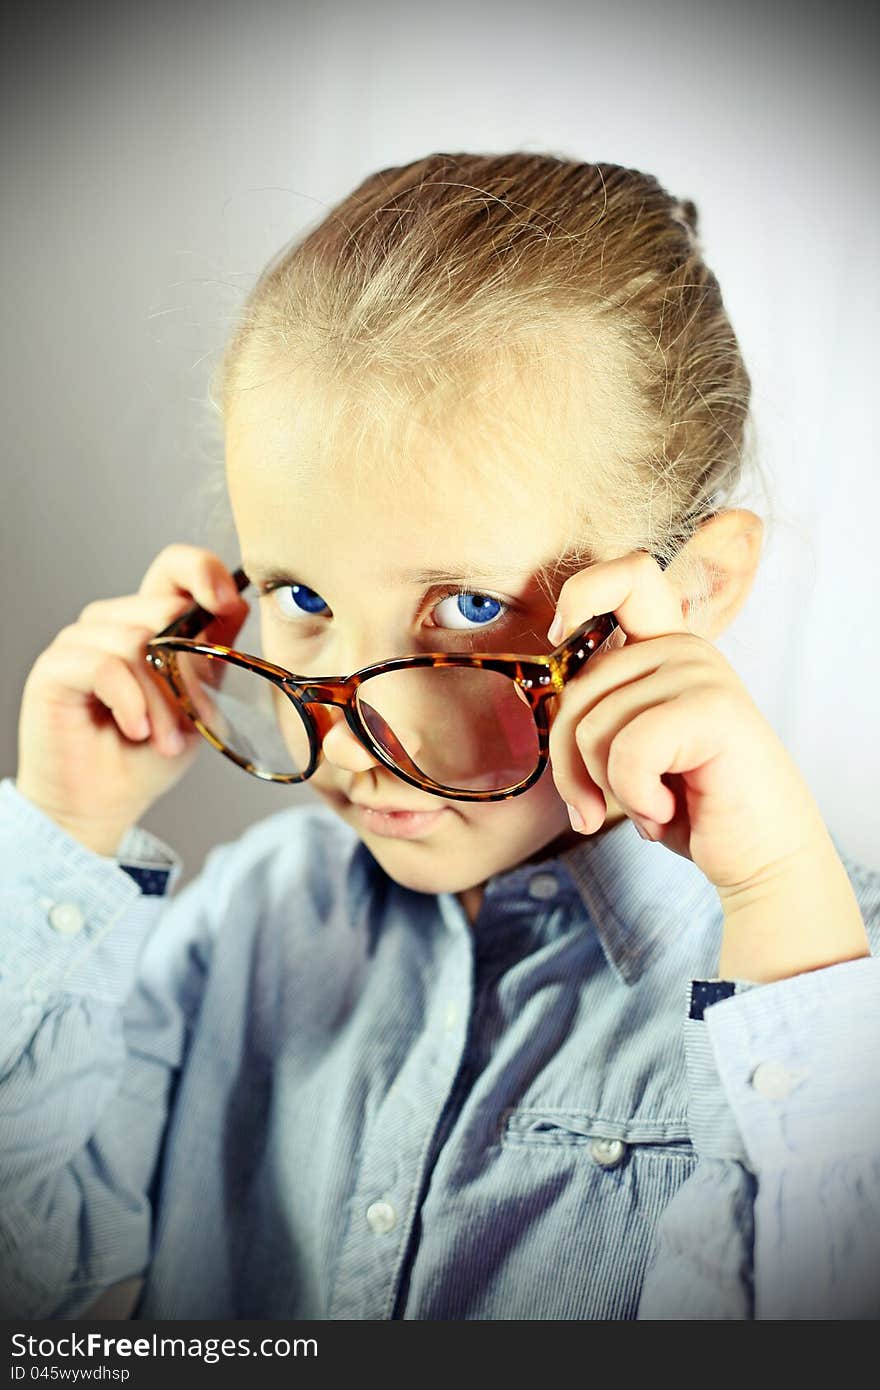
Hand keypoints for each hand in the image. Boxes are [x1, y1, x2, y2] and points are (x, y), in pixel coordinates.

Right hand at [15, 544, 248, 855]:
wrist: (104, 805)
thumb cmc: (146, 758)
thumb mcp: (198, 703)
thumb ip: (212, 655)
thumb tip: (236, 606)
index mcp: (147, 623)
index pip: (173, 568)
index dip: (203, 571)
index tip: (228, 600)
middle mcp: (110, 623)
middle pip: (163, 609)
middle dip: (187, 672)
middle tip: (189, 720)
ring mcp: (79, 642)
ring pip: (136, 642)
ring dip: (161, 701)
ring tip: (163, 739)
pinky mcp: (55, 669)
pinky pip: (105, 666)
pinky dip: (130, 702)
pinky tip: (135, 729)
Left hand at [546, 551, 869, 979]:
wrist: (760, 858)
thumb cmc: (689, 805)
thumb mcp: (627, 747)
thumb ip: (594, 707)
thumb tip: (535, 693)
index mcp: (664, 646)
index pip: (626, 574)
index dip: (580, 595)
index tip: (561, 641)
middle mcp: (684, 647)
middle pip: (574, 689)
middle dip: (568, 764)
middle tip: (596, 809)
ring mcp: (701, 672)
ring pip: (591, 726)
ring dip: (605, 789)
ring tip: (652, 806)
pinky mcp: (713, 709)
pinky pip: (626, 752)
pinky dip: (636, 797)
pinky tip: (669, 811)